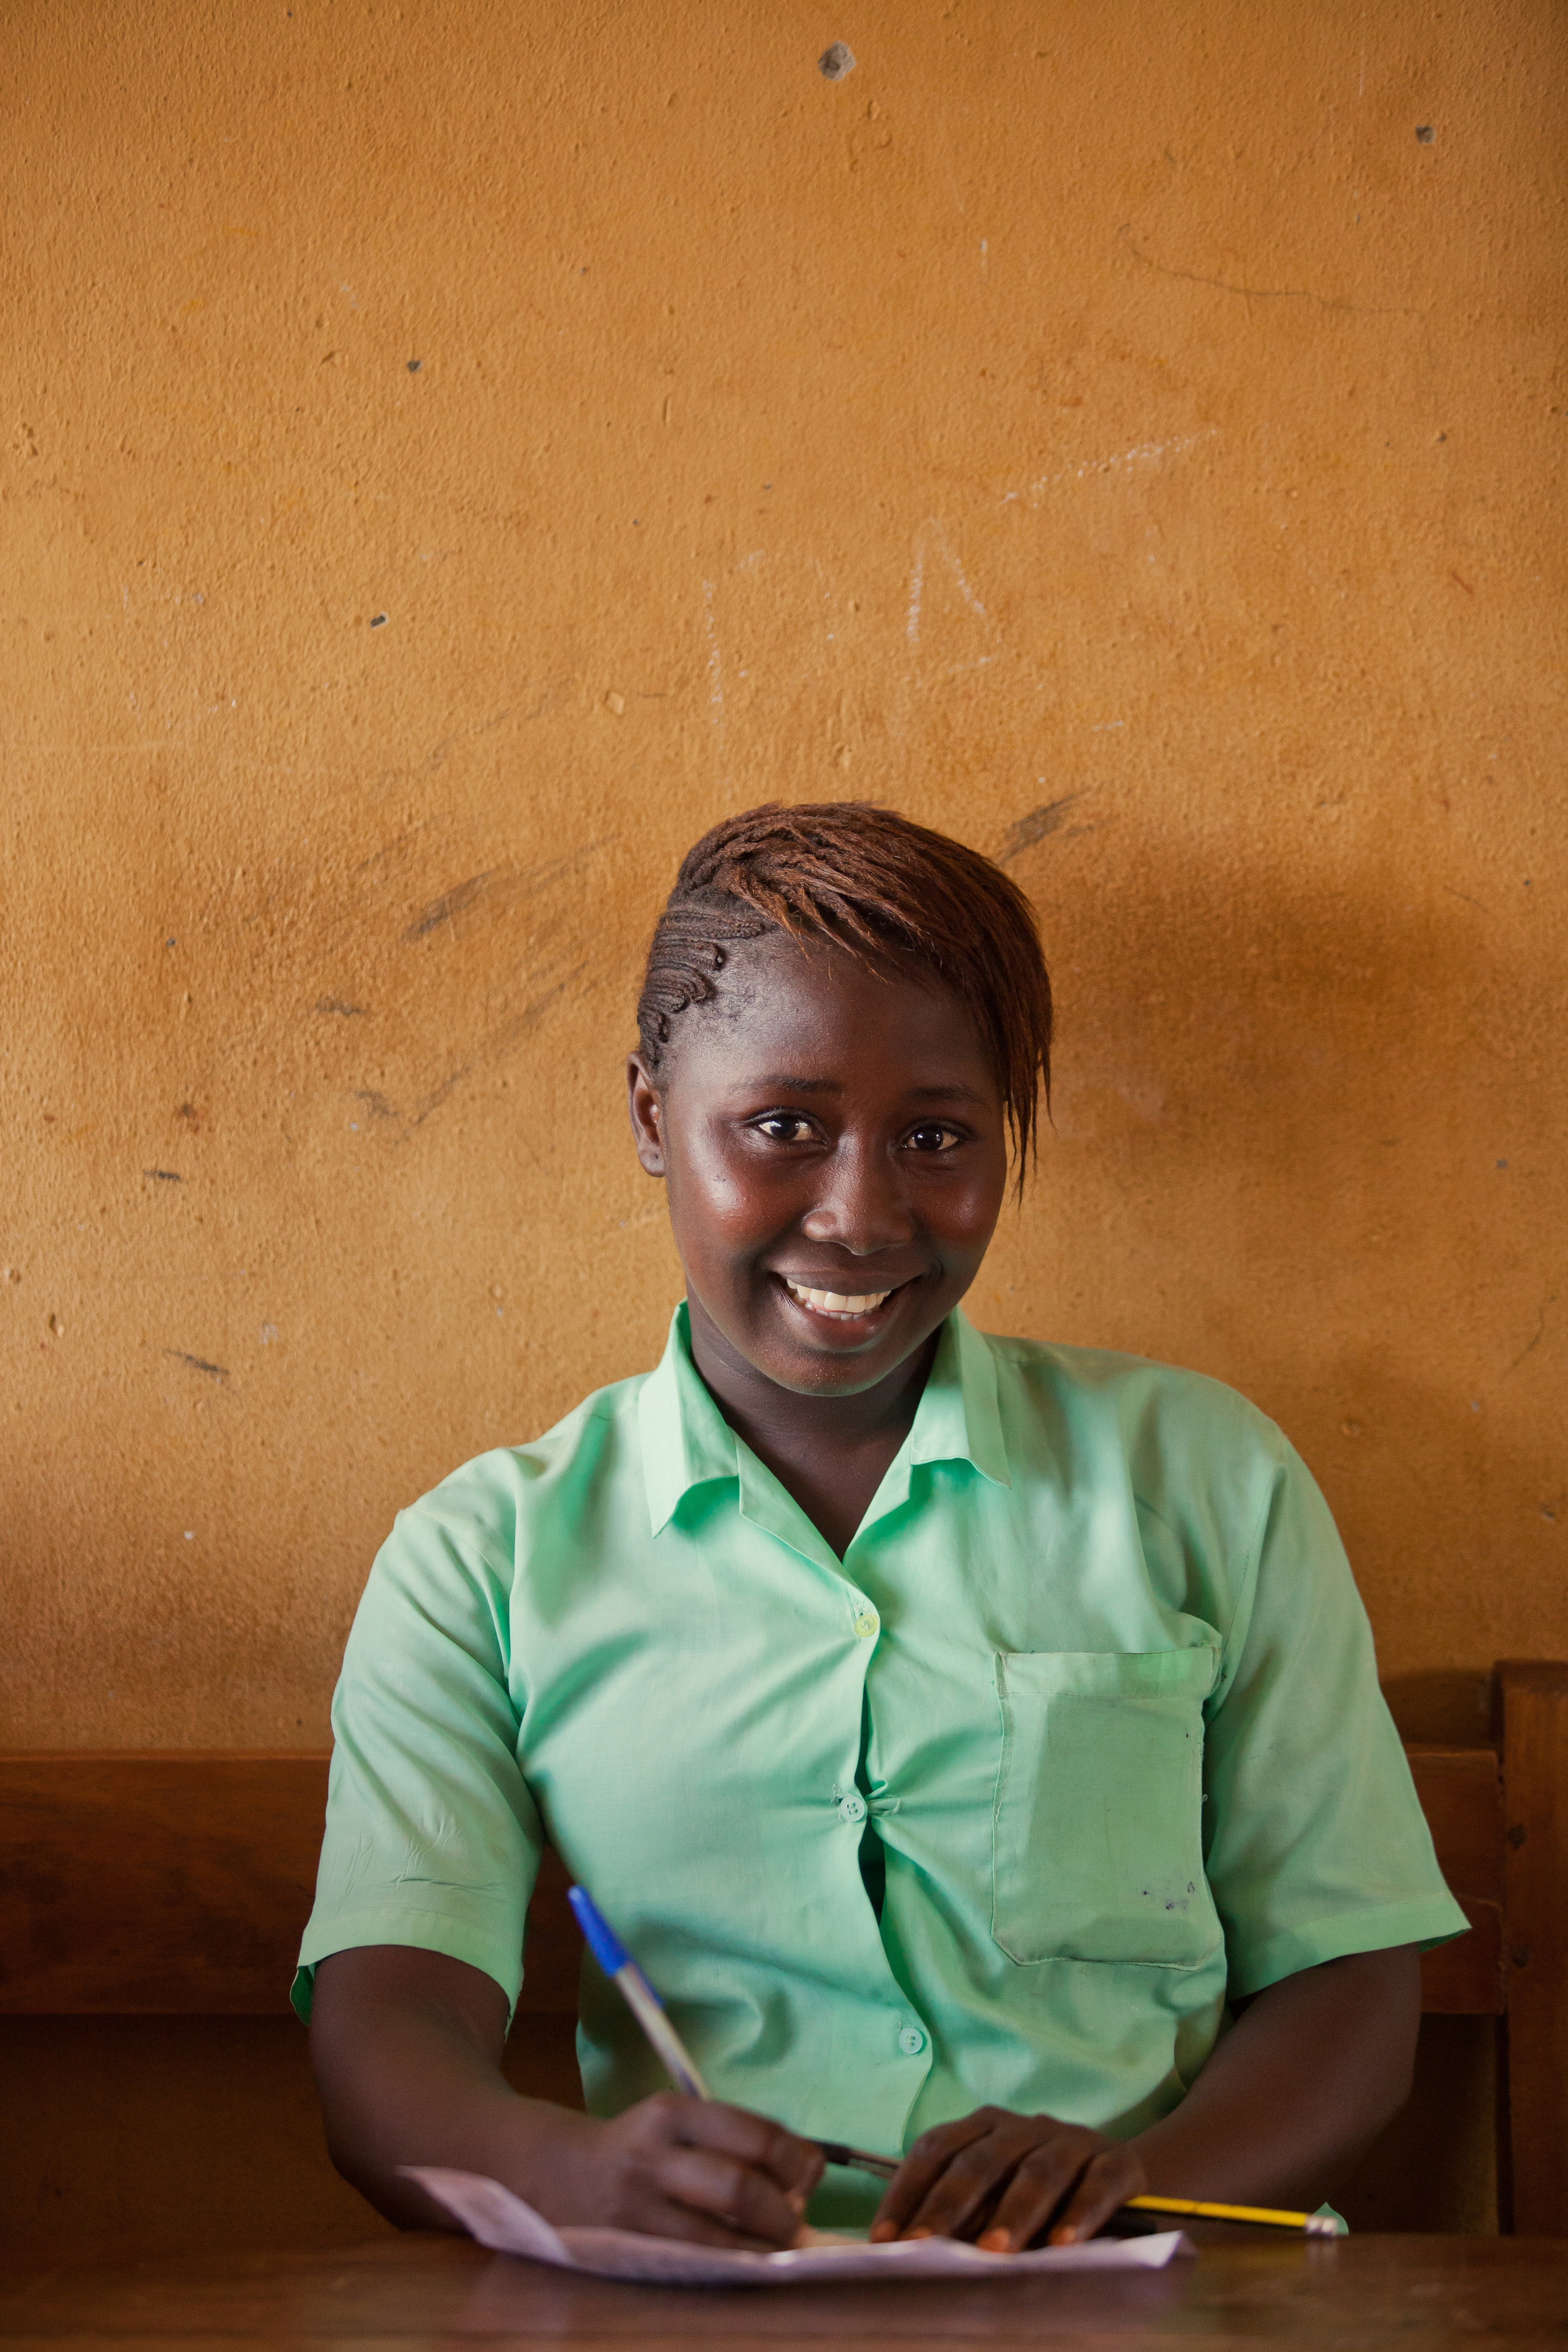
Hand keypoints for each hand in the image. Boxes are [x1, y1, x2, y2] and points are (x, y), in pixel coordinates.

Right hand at [552, 2091, 824, 2249]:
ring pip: (719, 2238)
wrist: (562, 2174)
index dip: (796, 2160)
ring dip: (762, 2249)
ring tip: (777, 2249)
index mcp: (674, 2113)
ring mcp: (640, 2208)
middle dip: (782, 2214)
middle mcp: (655, 2157)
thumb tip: (810, 2171)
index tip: (809, 2175)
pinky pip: (696, 2262)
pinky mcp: (633, 2248)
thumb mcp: (681, 2122)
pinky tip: (746, 2262)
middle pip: (740, 2189)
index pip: (754, 2135)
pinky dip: (732, 2264)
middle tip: (796, 2224)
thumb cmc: (641, 2147)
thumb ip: (738, 2138)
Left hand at [868, 2105, 1145, 2250]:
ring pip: (1038, 2171)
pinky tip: (1063, 2243)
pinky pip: (1098, 2183)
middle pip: (982, 2160)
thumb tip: (913, 2251)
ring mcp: (1073, 2141)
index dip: (907, 2191)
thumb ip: (965, 2216)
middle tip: (924, 2245)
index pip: (936, 2149)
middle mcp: (1025, 2127)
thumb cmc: (1044, 2197)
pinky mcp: (1117, 2163)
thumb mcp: (999, 2199)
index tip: (884, 2238)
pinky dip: (1080, 2212)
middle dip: (949, 2204)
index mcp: (986, 2127)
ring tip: (993, 2252)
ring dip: (1014, 2211)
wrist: (1124, 2178)